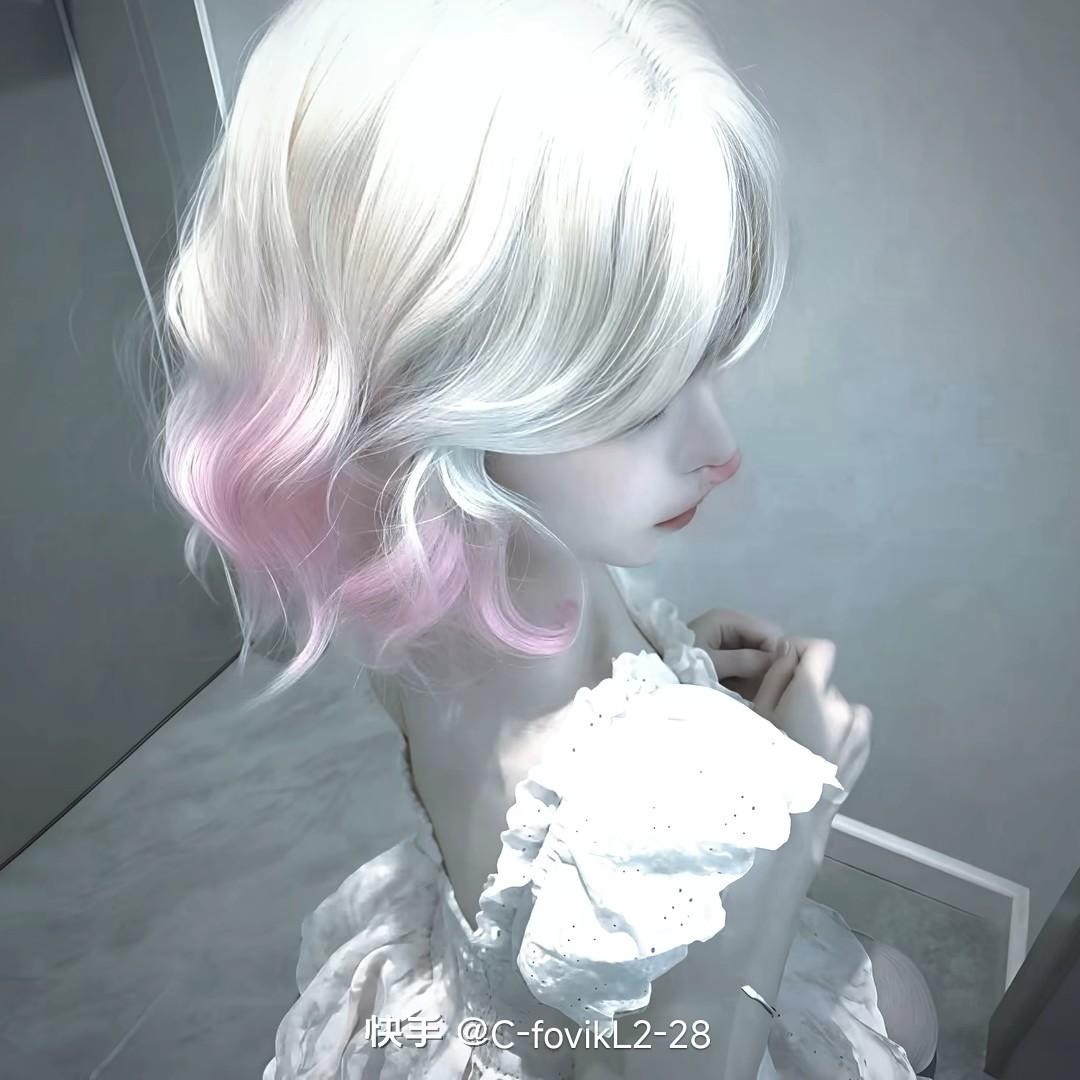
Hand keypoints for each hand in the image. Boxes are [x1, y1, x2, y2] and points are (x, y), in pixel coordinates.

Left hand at [686, 607, 783, 702]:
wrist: (656, 678)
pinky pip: (749, 667)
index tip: (774, 678)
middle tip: (760, 689)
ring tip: (745, 692)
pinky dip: (748, 680)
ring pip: (760, 658)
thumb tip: (778, 660)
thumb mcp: (713, 664)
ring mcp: (729, 642)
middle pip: (767, 644)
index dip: (776, 653)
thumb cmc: (681, 666)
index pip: (770, 631)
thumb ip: (745, 661)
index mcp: (728, 619)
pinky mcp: (727, 657)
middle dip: (767, 666)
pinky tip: (739, 692)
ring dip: (757, 676)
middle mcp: (732, 626)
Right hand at [752, 636, 871, 804]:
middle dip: (807, 693)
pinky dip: (838, 732)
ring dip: (824, 713)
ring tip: (804, 740)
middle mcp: (842, 705)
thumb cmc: (765, 763)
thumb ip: (777, 677)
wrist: (794, 818)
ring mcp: (858, 729)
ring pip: (837, 707)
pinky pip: (851, 727)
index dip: (803, 651)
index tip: (787, 666)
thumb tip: (790, 651)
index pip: (821, 650)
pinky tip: (820, 753)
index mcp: (813, 692)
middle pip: (823, 684)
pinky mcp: (865, 749)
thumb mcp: (758, 715)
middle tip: (784, 719)